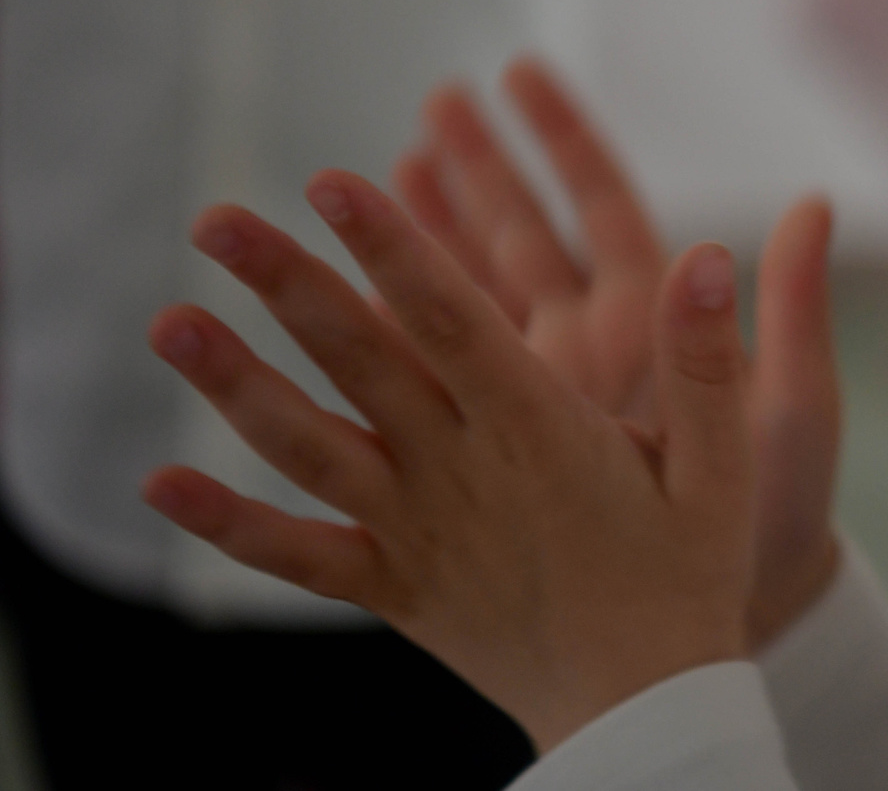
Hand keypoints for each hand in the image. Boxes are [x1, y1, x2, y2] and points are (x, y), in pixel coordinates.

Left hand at [143, 174, 751, 752]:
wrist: (645, 709)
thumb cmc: (688, 574)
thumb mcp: (724, 463)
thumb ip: (709, 359)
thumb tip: (707, 255)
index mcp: (541, 430)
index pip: (451, 318)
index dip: (392, 247)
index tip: (335, 181)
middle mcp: (462, 471)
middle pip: (359, 361)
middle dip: (286, 282)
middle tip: (216, 220)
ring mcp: (417, 529)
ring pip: (309, 446)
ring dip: (235, 384)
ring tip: (168, 321)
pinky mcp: (393, 585)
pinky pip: (297, 555)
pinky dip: (227, 523)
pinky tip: (162, 485)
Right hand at [398, 58, 843, 646]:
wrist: (737, 626)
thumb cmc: (778, 516)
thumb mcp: (792, 408)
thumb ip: (790, 309)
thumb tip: (817, 201)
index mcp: (657, 323)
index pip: (603, 209)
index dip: (563, 141)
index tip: (519, 73)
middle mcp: (593, 346)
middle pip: (524, 236)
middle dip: (479, 168)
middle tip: (433, 101)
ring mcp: (540, 398)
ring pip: (468, 298)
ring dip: (425, 239)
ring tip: (372, 177)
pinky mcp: (500, 454)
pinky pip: (432, 384)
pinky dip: (390, 341)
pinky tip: (340, 308)